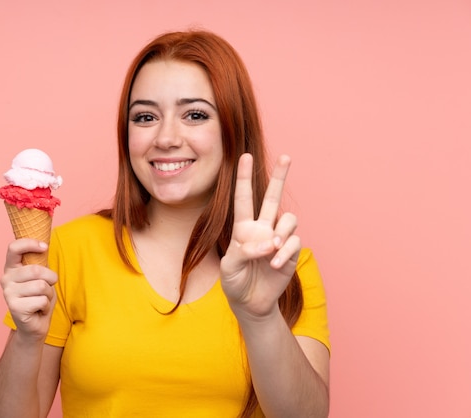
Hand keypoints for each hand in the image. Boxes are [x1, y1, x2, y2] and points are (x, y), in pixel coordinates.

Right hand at [1, 239, 57, 341]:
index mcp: (11, 268)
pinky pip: (41, 300)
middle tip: (47, 288)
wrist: (35, 325)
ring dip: (48, 294)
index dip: (30, 244)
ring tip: (41, 299)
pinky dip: (46, 305)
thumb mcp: (41, 277)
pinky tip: (38, 310)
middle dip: (50, 278)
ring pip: (41, 286)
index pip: (14, 248)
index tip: (44, 247)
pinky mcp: (14, 308)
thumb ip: (39, 262)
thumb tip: (44, 245)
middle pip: (35, 270)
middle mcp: (5, 279)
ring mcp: (8, 294)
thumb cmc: (39, 298)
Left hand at [220, 153, 300, 318]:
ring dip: (282, 231)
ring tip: (273, 247)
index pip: (243, 198)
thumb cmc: (235, 282)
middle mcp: (263, 229)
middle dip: (279, 177)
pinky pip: (293, 243)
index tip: (245, 157)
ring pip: (288, 219)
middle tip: (286, 157)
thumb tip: (268, 243)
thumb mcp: (230, 267)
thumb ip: (244, 252)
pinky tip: (274, 263)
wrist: (250, 303)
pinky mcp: (290, 253)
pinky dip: (284, 252)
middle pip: (272, 197)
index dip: (243, 178)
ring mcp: (278, 240)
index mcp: (243, 228)